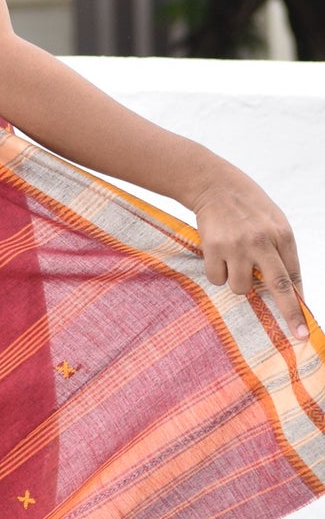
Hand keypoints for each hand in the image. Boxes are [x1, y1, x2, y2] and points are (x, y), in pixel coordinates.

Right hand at [191, 165, 308, 340]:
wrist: (214, 184)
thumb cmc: (248, 208)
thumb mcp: (273, 224)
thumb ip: (281, 253)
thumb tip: (289, 290)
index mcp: (282, 235)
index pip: (295, 277)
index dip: (299, 304)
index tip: (305, 329)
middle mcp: (262, 242)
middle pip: (279, 287)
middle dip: (290, 314)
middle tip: (297, 335)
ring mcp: (237, 246)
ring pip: (241, 288)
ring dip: (237, 283)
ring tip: (233, 262)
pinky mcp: (214, 248)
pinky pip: (217, 279)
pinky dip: (217, 272)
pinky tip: (217, 254)